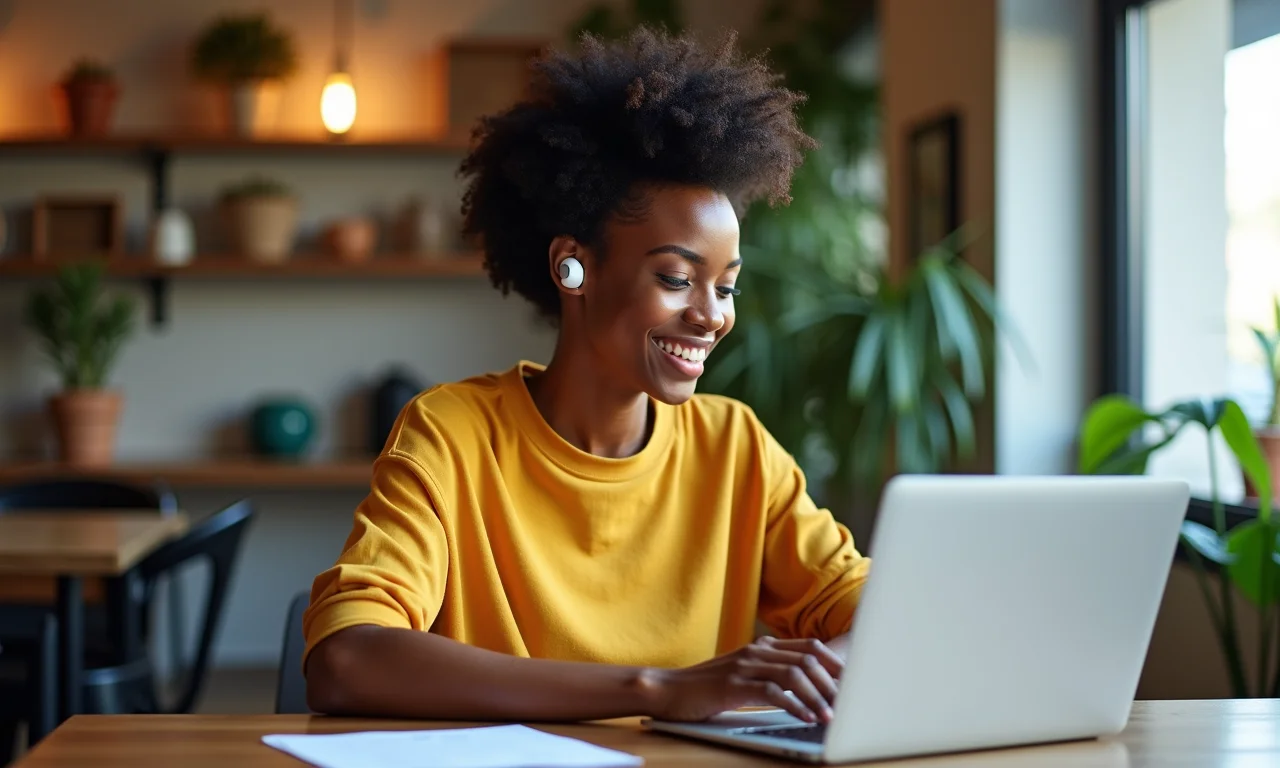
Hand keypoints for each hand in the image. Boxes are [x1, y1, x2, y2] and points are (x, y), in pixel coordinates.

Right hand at [645, 636, 842, 722]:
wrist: (669, 690)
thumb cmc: (707, 688)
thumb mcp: (744, 677)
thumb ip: (772, 677)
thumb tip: (809, 691)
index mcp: (763, 646)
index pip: (810, 646)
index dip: (835, 665)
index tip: (853, 685)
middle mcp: (757, 651)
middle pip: (807, 658)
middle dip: (832, 683)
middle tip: (847, 705)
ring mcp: (745, 665)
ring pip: (794, 673)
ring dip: (816, 696)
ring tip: (829, 716)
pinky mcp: (734, 684)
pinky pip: (772, 691)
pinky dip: (793, 705)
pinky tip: (804, 717)